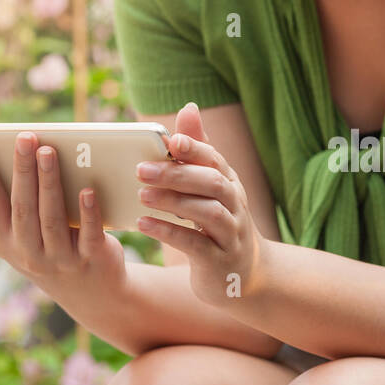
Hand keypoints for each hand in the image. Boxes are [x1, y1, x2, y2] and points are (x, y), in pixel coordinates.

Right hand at [0, 129, 128, 305]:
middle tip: (24, 136)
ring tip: (48, 151)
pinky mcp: (91, 259)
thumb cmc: (46, 250)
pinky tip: (87, 189)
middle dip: (21, 171)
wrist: (92, 293)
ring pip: (51, 219)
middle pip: (22, 207)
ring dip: (49, 183)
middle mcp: (28, 253)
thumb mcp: (13, 234)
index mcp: (4, 240)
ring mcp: (59, 259)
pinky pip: (88, 234)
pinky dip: (88, 213)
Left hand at [135, 103, 266, 305]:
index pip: (215, 160)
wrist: (243, 276)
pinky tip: (144, 224)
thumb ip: (198, 151)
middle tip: (140, 169)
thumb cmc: (219, 223)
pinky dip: (169, 232)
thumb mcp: (211, 188)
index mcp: (230, 184)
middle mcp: (235, 205)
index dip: (195, 148)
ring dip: (173, 202)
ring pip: (207, 212)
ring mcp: (230, 234)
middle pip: (212, 183)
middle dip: (177, 174)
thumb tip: (188, 108)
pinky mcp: (218, 260)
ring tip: (141, 196)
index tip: (171, 139)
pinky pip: (195, 244)